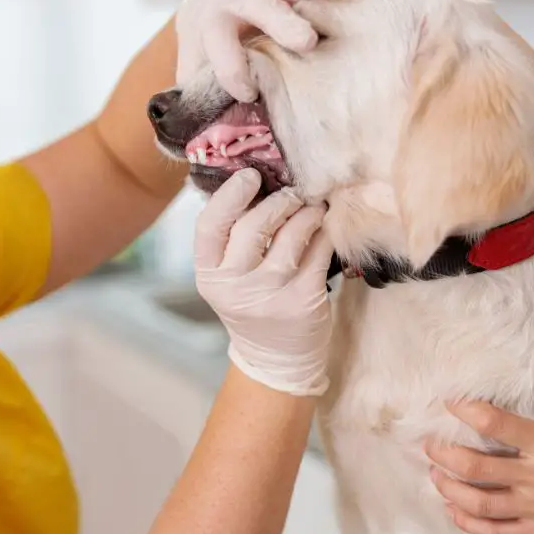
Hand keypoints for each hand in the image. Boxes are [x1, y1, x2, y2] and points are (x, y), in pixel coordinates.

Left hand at [175, 0, 389, 101]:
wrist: (211, 13)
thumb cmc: (205, 62)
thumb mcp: (193, 83)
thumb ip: (195, 111)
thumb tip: (197, 157)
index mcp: (214, 23)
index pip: (217, 36)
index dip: (229, 64)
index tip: (245, 91)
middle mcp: (244, 1)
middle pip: (260, 5)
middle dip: (282, 22)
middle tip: (306, 41)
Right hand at [194, 169, 334, 396]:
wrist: (276, 357)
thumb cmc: (251, 302)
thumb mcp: (228, 277)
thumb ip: (232, 238)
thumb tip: (256, 181)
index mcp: (209, 275)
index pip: (209, 226)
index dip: (230, 195)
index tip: (250, 176)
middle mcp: (235, 286)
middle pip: (253, 225)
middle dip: (277, 201)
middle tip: (292, 192)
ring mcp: (270, 295)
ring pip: (292, 235)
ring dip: (306, 212)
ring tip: (311, 207)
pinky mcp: (305, 300)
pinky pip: (319, 251)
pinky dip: (324, 232)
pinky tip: (324, 227)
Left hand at [427, 378, 533, 533]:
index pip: (497, 424)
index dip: (467, 411)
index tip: (451, 402)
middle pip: (474, 466)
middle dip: (444, 454)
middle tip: (429, 444)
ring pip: (478, 502)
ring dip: (450, 488)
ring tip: (434, 475)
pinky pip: (497, 533)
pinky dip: (470, 524)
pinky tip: (455, 511)